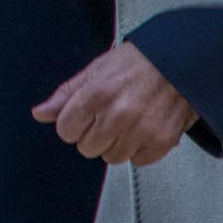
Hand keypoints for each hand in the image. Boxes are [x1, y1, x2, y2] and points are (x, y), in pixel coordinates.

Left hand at [33, 42, 196, 165]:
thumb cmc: (139, 62)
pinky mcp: (163, 141)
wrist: (182, 61)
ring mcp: (142, 130)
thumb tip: (41, 114)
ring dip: (116, 144)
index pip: (66, 130)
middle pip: (87, 147)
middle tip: (107, 118)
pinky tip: (142, 129)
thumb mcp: (96, 70)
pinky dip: (139, 149)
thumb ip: (66, 95)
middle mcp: (119, 114)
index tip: (81, 118)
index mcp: (97, 94)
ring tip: (126, 123)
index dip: (72, 124)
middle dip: (93, 134)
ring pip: (112, 157)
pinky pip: (138, 161)